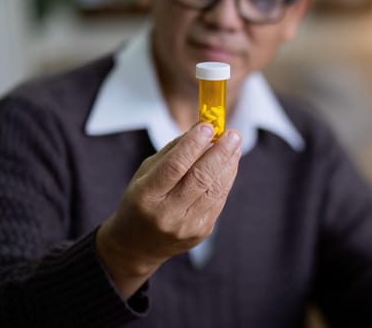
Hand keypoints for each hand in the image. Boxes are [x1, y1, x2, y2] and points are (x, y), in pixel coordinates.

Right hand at [96, 123, 241, 297]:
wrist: (136, 245)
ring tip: (235, 144)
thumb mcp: (145, 174)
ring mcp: (187, 226)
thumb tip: (202, 129)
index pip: (175, 167)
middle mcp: (167, 214)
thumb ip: (173, 152)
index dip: (193, 145)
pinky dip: (226, 178)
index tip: (208, 126)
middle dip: (219, 153)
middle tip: (232, 134)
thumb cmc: (141, 201)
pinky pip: (218, 200)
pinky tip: (230, 163)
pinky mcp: (202, 232)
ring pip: (215, 189)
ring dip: (228, 164)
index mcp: (146, 196)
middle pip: (200, 178)